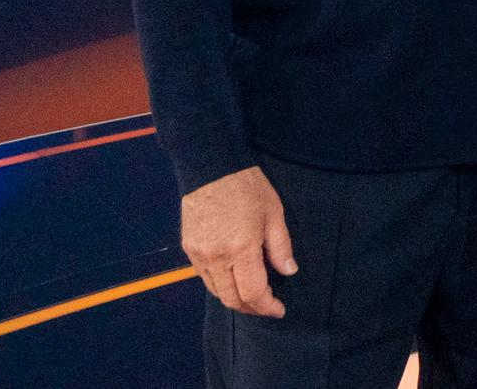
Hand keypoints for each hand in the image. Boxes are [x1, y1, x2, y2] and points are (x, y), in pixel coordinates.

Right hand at [181, 165, 295, 317]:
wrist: (211, 168)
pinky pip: (204, 277)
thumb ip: (280, 247)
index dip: (266, 307)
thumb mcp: (274, 214)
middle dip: (251, 308)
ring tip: (252, 294)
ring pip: (216, 291)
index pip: (252, 293)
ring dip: (235, 298)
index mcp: (240, 249)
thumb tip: (288, 272)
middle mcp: (216, 257)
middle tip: (267, 306)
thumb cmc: (247, 187)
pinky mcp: (188, 248)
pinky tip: (234, 278)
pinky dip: (220, 284)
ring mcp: (199, 254)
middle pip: (231, 299)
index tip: (279, 309)